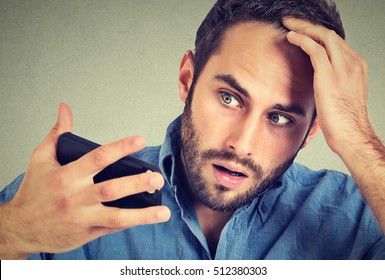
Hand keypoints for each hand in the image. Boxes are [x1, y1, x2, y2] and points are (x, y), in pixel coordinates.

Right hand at [0, 103, 169, 258]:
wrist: (21, 227)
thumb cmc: (33, 191)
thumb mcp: (41, 158)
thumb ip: (57, 133)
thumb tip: (64, 108)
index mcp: (67, 175)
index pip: (99, 158)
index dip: (121, 147)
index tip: (140, 140)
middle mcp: (76, 197)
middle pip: (112, 188)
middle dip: (137, 183)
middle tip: (157, 178)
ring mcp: (82, 217)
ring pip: (116, 216)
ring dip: (142, 215)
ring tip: (163, 211)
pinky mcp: (86, 233)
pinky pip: (111, 228)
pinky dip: (130, 223)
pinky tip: (146, 218)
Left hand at [283, 18, 370, 154]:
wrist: (351, 134)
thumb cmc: (343, 120)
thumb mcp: (339, 95)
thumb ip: (330, 81)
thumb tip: (314, 79)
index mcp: (355, 66)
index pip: (336, 42)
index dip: (318, 33)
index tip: (303, 30)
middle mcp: (352, 63)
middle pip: (329, 34)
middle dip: (308, 25)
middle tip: (292, 21)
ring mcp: (342, 68)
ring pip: (323, 37)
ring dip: (303, 28)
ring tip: (288, 25)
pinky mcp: (329, 75)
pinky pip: (314, 49)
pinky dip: (301, 40)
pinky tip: (291, 37)